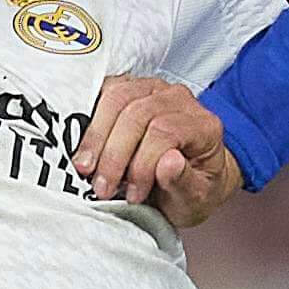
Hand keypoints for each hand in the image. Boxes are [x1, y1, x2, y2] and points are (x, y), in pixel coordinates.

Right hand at [81, 73, 246, 228]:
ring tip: (86, 170)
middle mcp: (180, 100)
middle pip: (137, 114)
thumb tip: (169, 163)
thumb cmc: (195, 188)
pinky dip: (91, 121)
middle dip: (114, 155)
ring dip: (96, 138)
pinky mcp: (131, 89)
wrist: (191, 179)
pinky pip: (104, 92)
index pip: (165, 132)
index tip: (133, 194)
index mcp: (203, 126)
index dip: (143, 164)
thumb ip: (184, 183)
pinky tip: (86, 149)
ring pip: (117, 98)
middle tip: (103, 187)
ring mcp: (154, 90)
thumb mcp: (196, 199)